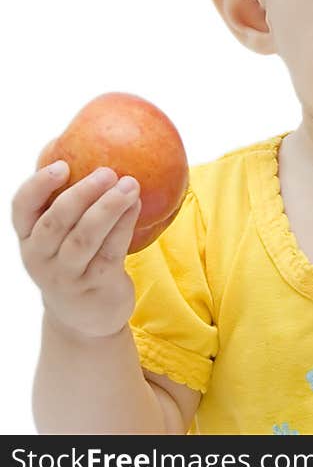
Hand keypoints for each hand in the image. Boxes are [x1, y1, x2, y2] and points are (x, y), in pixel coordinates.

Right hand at [12, 160, 141, 339]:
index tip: (62, 165)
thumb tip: (91, 150)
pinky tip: (136, 205)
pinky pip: (110, 251)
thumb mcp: (61, 237)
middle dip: (81, 193)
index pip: (22, 208)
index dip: (38, 186)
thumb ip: (69, 203)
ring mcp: (66, 275)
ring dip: (108, 208)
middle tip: (107, 171)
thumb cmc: (76, 261)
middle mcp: (41, 258)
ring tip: (130, 184)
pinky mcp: (95, 285)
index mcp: (28, 238)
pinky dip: (124, 226)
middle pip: (55, 222)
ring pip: (84, 238)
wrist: (87, 316)